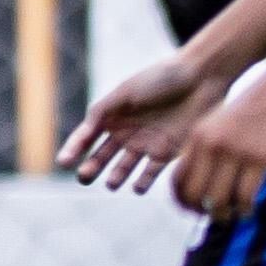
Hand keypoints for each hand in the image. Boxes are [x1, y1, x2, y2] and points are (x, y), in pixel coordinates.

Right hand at [60, 47, 224, 192]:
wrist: (201, 78)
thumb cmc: (161, 79)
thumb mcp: (126, 91)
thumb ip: (103, 110)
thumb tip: (84, 132)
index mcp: (110, 117)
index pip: (85, 137)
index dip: (73, 149)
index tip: (64, 161)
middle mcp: (125, 133)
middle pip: (102, 156)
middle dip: (92, 168)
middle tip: (84, 177)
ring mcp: (145, 144)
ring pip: (124, 168)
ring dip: (116, 176)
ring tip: (112, 183)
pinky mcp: (168, 153)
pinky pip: (151, 173)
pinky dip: (143, 182)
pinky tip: (137, 187)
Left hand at [168, 74, 265, 224]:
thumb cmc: (259, 104)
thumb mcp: (222, 121)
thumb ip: (210, 145)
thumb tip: (206, 180)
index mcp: (198, 136)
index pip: (177, 180)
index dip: (182, 202)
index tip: (194, 211)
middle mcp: (212, 145)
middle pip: (195, 194)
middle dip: (203, 212)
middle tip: (216, 217)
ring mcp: (235, 152)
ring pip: (219, 199)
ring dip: (225, 215)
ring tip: (235, 216)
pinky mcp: (260, 158)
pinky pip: (245, 195)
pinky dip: (246, 209)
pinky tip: (250, 210)